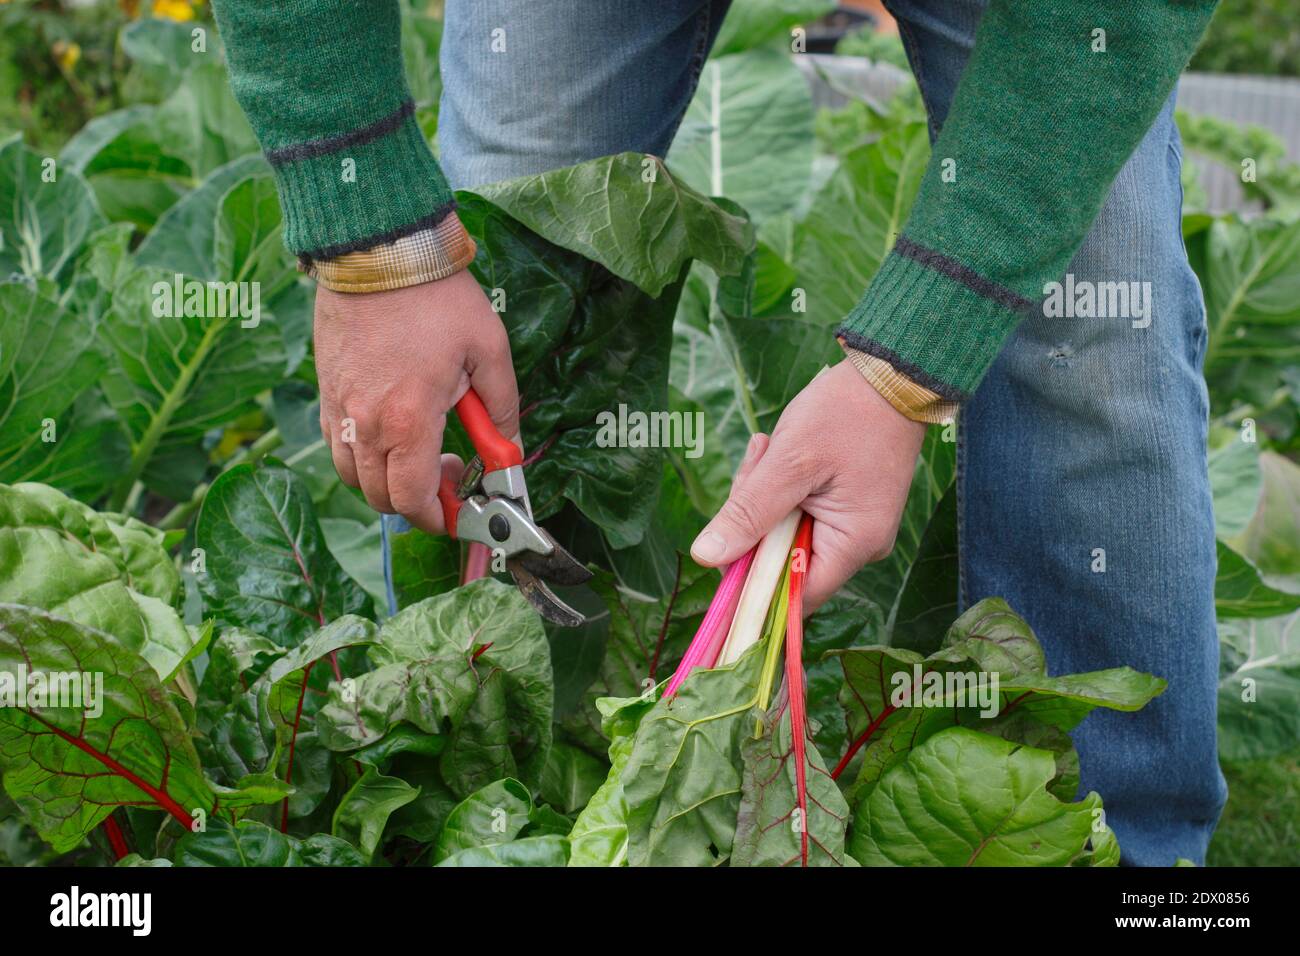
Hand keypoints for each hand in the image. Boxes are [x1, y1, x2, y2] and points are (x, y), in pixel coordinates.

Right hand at [313, 265, 518, 532]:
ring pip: (353, 477)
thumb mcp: (488, 350)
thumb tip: (510, 451)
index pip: (413, 500)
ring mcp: (340, 408)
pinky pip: (337, 445)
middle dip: (417, 503)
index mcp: (409, 419)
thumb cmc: (438, 297)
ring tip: (418, 454)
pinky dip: (361, 456)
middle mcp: (366, 423)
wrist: (380, 249)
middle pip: (381, 497)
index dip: (439, 520)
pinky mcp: (326, 390)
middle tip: (448, 476)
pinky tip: (390, 432)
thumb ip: (501, 410)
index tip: (460, 516)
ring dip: (386, 482)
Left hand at [690, 360, 926, 610]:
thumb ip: (748, 512)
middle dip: (755, 520)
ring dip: (764, 495)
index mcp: (854, 544)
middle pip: (783, 561)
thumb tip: (705, 556)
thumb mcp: (789, 462)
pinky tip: (774, 450)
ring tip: (766, 447)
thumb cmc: (846, 414)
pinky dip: (779, 485)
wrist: (890, 373)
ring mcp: (852, 524)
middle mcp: (858, 545)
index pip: (793, 594)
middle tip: (753, 468)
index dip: (753, 581)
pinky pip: (798, 510)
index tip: (722, 550)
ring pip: (785, 532)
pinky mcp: (844, 505)